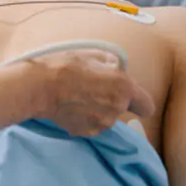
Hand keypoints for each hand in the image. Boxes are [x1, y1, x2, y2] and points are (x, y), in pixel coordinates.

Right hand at [34, 50, 154, 136]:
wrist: (39, 86)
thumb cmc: (65, 66)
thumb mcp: (91, 54)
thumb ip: (110, 63)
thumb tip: (115, 67)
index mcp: (124, 88)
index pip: (147, 106)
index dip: (138, 100)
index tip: (127, 95)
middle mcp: (117, 109)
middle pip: (123, 109)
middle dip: (112, 100)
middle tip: (92, 88)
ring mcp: (102, 123)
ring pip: (107, 117)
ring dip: (98, 109)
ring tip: (78, 97)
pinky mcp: (86, 131)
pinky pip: (92, 124)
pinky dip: (85, 117)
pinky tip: (71, 106)